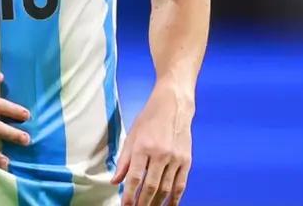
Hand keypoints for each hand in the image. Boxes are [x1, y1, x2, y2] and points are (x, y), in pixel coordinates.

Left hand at [112, 82, 194, 205]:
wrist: (174, 105)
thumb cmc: (150, 118)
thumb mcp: (132, 135)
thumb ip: (124, 160)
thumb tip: (115, 181)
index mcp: (143, 147)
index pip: (135, 178)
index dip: (129, 195)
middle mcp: (160, 154)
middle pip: (151, 186)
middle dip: (143, 203)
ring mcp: (175, 158)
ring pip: (166, 188)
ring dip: (157, 203)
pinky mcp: (186, 160)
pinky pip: (181, 184)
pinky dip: (175, 198)